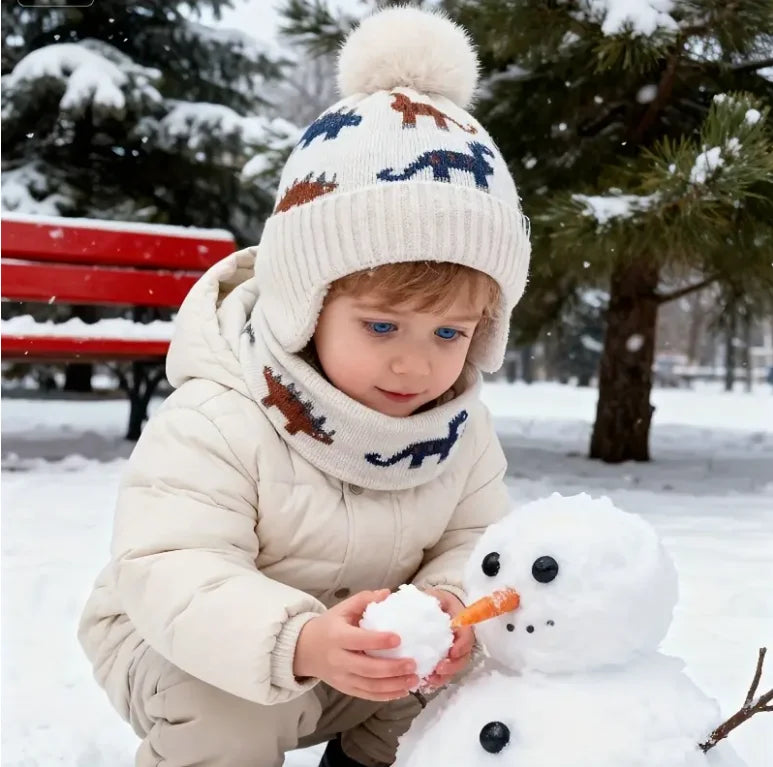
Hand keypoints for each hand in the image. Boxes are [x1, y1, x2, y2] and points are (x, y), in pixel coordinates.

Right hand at [293, 589, 418, 701]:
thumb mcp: (342, 609)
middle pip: (367, 668)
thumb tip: (387, 593)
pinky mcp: (345, 689)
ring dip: (394, 685)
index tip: (399, 638)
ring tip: (413, 679)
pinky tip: (402, 690)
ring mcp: (341, 678)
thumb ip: (364, 599)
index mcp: (337, 637)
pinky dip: (386, 696)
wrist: (304, 649)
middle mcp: (338, 660)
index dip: (378, 641)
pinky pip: (367, 695)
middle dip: (392, 668)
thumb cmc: (329, 626)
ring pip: (370, 686)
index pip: (359, 640)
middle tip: (413, 664)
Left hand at [422, 588, 474, 689]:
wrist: (438, 608)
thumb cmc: (439, 602)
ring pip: (454, 668)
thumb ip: (434, 599)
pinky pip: (444, 673)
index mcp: (462, 625)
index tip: (452, 652)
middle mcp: (460, 641)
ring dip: (444, 676)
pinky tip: (425, 681)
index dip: (462, 646)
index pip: (467, 637)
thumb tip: (426, 601)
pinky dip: (437, 679)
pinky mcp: (444, 659)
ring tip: (431, 680)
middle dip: (453, 666)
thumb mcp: (438, 597)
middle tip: (439, 669)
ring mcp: (453, 652)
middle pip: (463, 658)